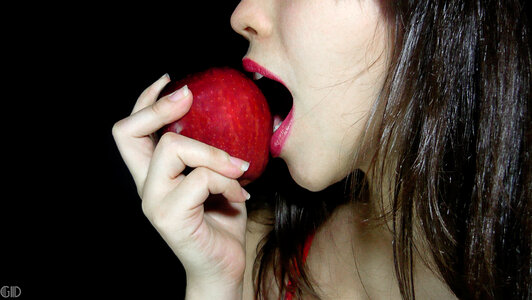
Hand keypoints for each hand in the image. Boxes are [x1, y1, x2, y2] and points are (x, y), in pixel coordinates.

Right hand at [112, 74, 249, 296]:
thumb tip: (233, 115)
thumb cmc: (222, 220)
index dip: (146, 101)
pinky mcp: (170, 217)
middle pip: (128, 132)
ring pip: (173, 149)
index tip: (171, 80)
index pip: (130, 130)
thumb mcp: (217, 178)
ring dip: (214, 153)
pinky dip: (228, 181)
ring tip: (239, 169)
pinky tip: (241, 195)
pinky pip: (201, 178)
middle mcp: (145, 185)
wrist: (223, 266)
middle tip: (190, 98)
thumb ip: (212, 152)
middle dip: (160, 107)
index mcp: (153, 174)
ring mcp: (154, 202)